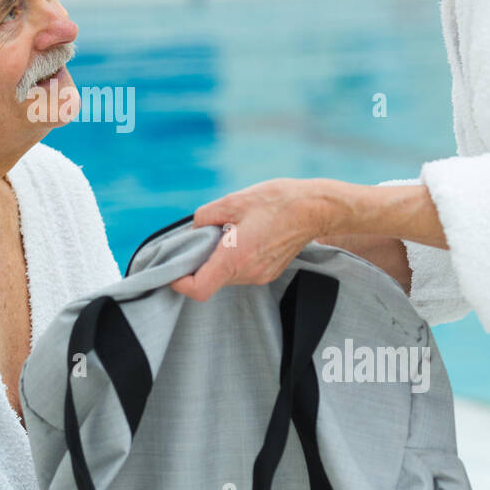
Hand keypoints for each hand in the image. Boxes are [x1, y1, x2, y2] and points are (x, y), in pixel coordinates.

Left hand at [168, 178, 342, 301]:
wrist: (315, 209)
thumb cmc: (276, 202)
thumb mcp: (233, 201)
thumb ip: (205, 217)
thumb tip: (194, 230)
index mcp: (236, 258)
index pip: (199, 289)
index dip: (180, 282)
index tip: (174, 270)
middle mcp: (248, 273)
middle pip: (211, 280)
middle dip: (200, 262)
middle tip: (202, 237)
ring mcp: (260, 275)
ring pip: (225, 275)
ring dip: (218, 259)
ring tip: (227, 232)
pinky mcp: (268, 272)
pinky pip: (241, 271)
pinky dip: (233, 259)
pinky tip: (243, 236)